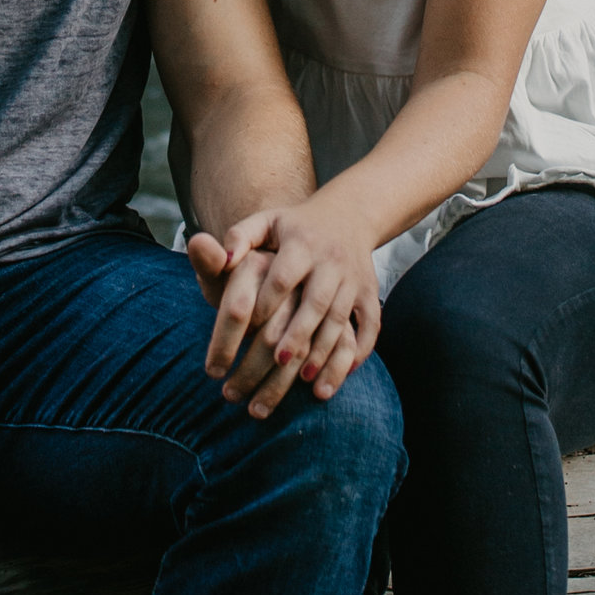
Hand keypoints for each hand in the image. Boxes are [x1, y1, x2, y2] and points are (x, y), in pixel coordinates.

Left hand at [188, 199, 381, 415]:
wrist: (348, 214)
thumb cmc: (294, 226)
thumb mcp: (266, 221)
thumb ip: (240, 237)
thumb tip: (223, 259)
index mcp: (301, 243)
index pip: (283, 277)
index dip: (266, 303)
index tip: (248, 328)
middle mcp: (331, 261)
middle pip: (315, 302)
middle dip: (298, 333)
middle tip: (278, 361)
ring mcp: (354, 278)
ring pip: (341, 318)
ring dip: (325, 350)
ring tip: (306, 380)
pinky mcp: (370, 292)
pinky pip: (371, 324)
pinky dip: (361, 349)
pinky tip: (343, 374)